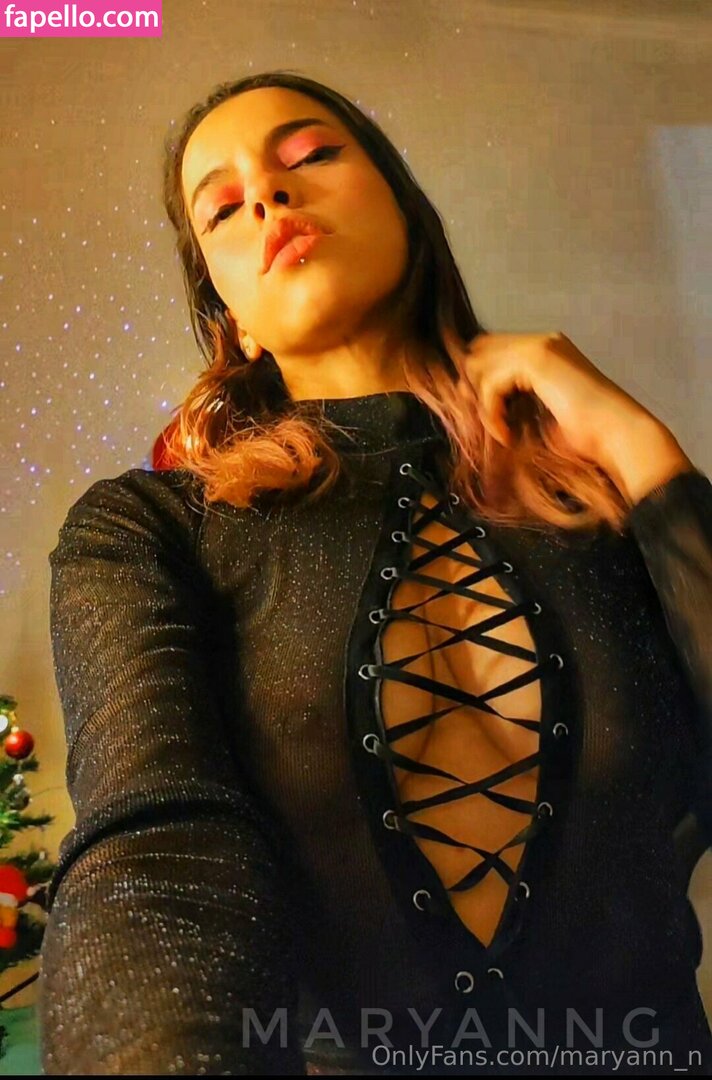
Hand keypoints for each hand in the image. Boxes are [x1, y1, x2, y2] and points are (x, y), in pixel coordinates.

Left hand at [441, 329, 693, 504]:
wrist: (617, 436)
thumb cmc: (585, 434)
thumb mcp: (540, 412)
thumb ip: (513, 397)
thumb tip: (472, 398)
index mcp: (547, 349)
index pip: (491, 349)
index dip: (480, 381)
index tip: (488, 417)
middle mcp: (542, 341)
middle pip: (479, 350)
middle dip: (475, 388)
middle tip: (491, 422)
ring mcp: (541, 346)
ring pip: (479, 365)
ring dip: (484, 404)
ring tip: (503, 431)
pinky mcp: (537, 360)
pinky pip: (490, 383)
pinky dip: (492, 412)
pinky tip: (507, 434)